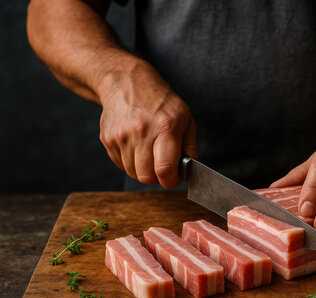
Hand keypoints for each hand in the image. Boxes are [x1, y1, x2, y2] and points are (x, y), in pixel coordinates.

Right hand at [98, 60, 196, 187]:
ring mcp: (121, 136)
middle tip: (162, 167)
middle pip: (146, 177)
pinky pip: (121, 164)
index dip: (171, 181)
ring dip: (142, 168)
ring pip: (132, 173)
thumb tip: (189, 169)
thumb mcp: (185, 117)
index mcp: (165, 127)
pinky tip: (136, 145)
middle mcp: (141, 132)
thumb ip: (190, 146)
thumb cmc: (160, 101)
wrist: (126, 81)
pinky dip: (130, 161)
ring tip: (149, 150)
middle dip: (156, 177)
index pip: (165, 169)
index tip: (173, 177)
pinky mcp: (108, 138)